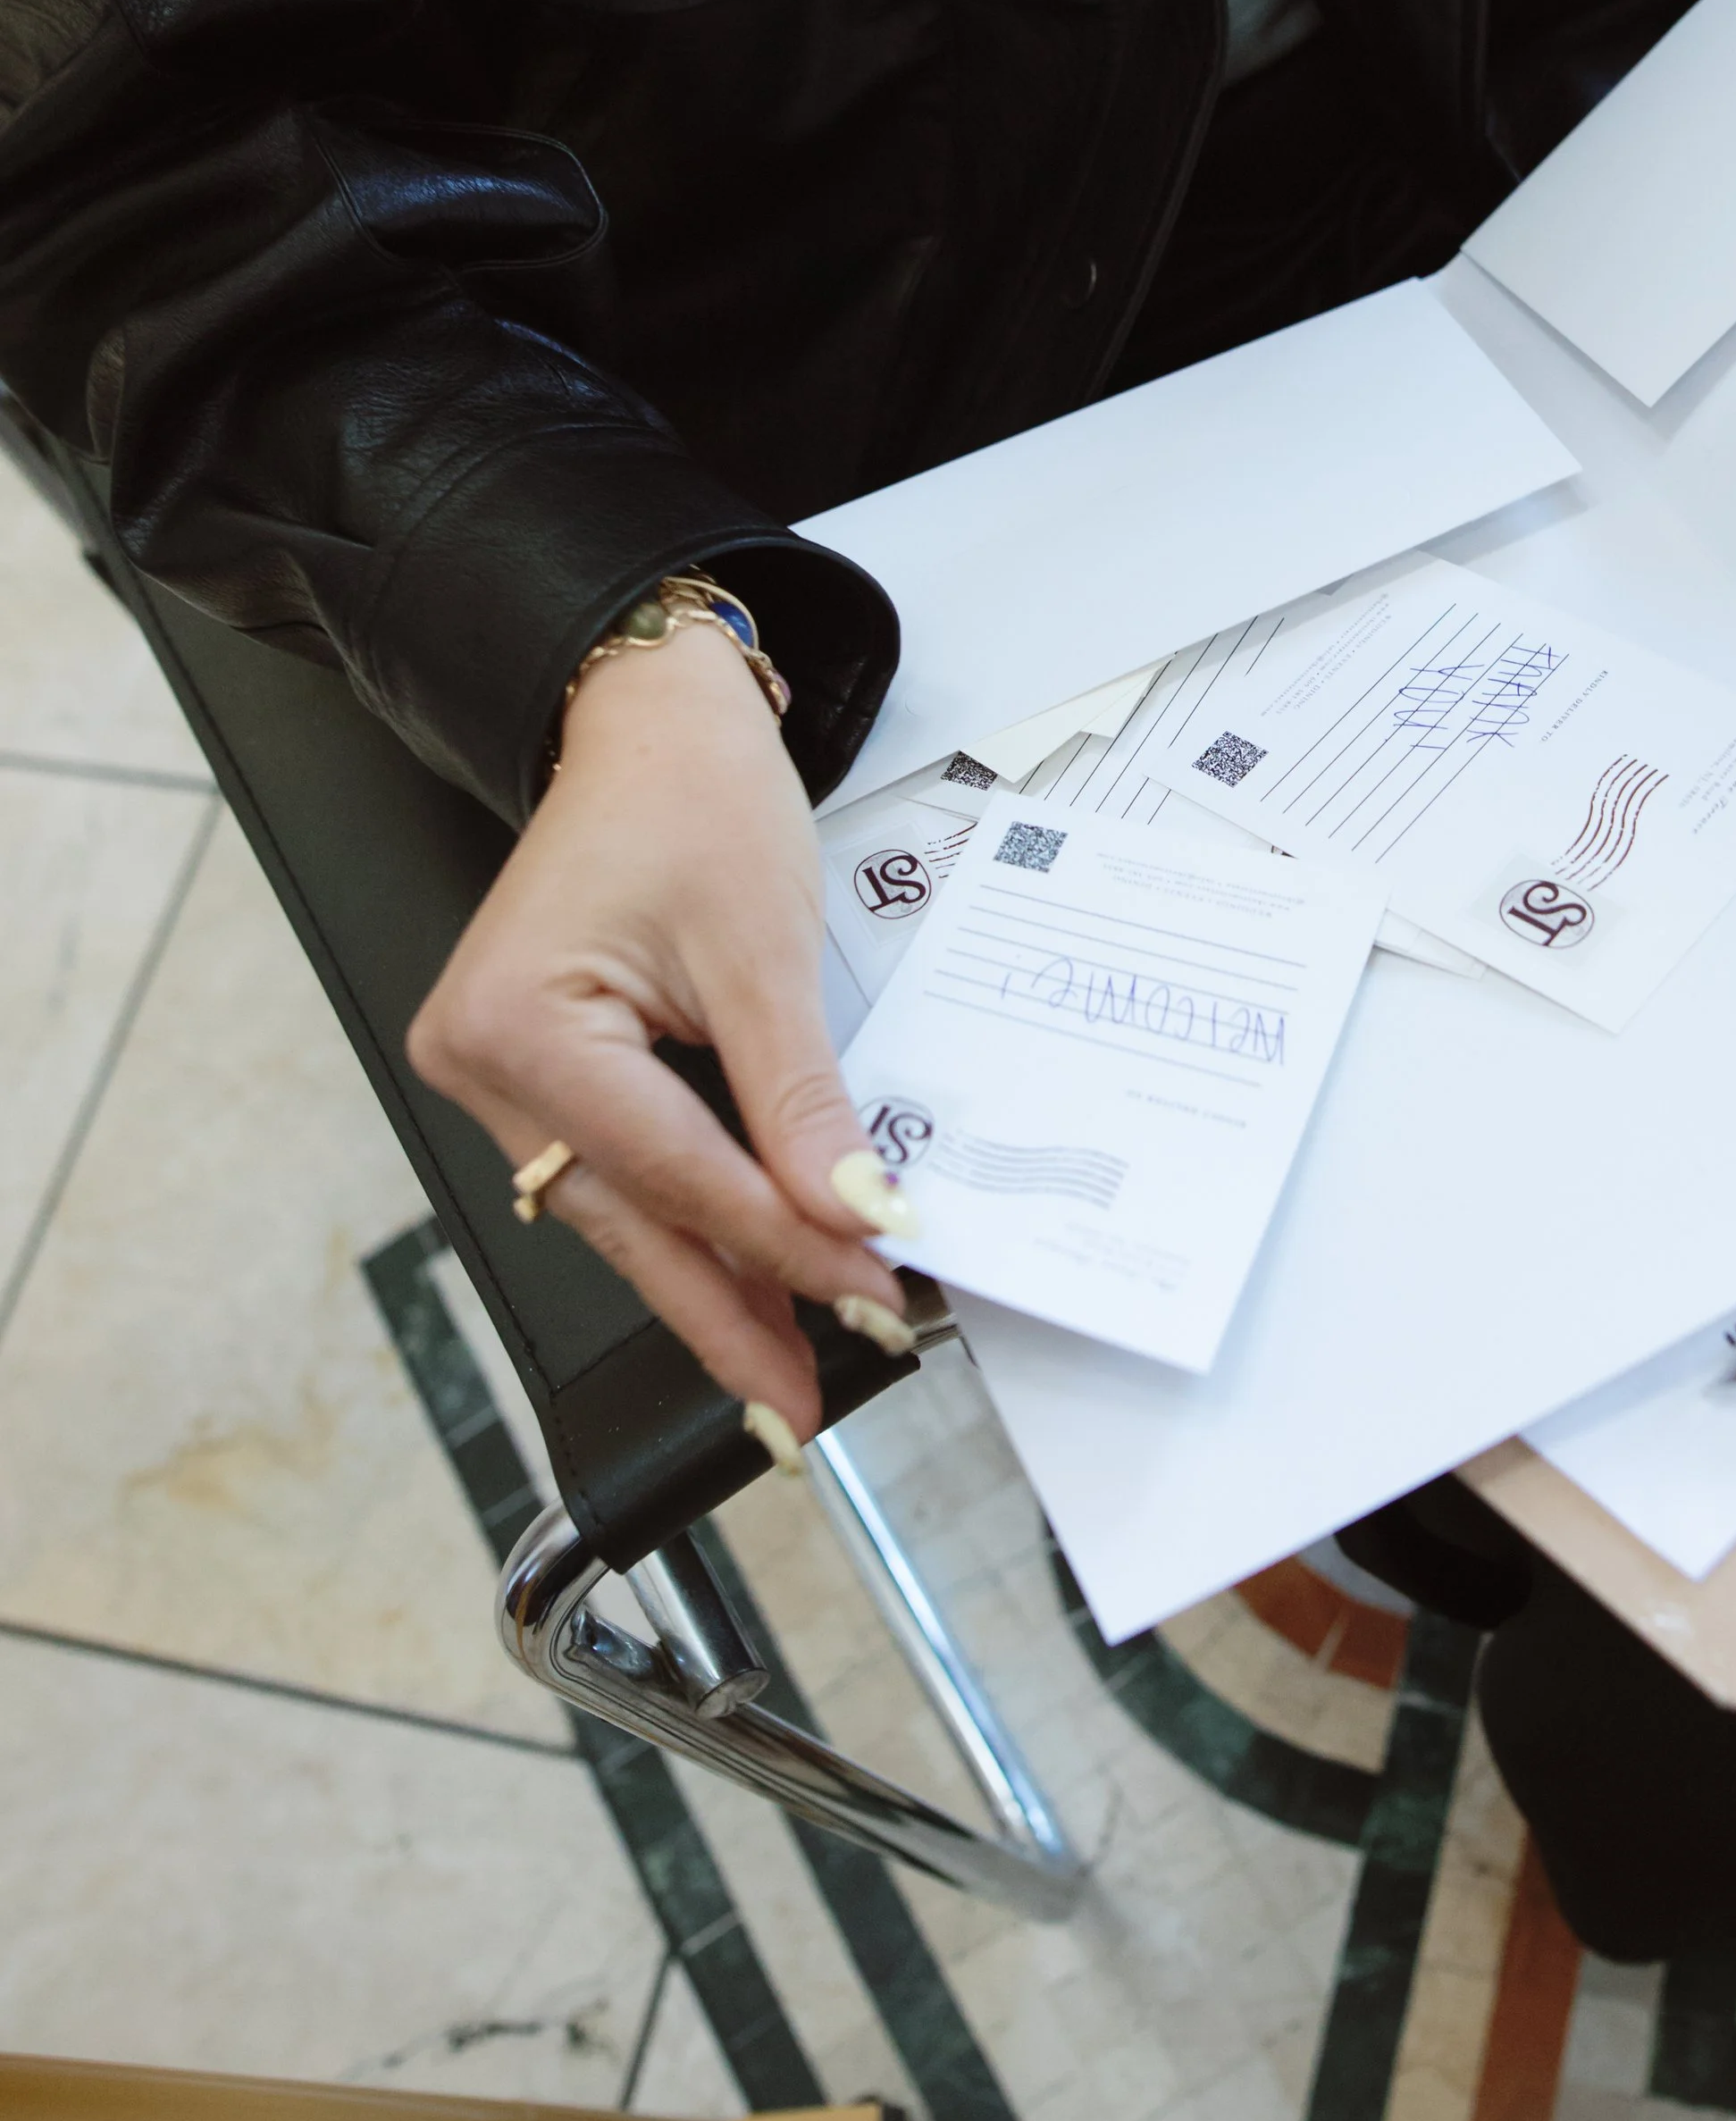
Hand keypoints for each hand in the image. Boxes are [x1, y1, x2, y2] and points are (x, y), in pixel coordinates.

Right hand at [407, 617, 912, 1459]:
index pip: (676, 1172)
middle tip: (808, 1400)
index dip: (783, 1245)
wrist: (647, 720)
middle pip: (632, 1218)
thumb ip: (802, 1099)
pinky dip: (685, 1223)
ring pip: (619, 1211)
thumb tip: (857, 1214)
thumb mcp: (766, 949)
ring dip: (711, 1280)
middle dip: (731, 1308)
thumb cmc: (692, 796)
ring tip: (795, 1360)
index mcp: (520, 1023)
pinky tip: (746, 1278)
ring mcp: (492, 1072)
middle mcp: (480, 1060)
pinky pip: (612, 1172)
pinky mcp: (526, 1071)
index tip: (871, 1295)